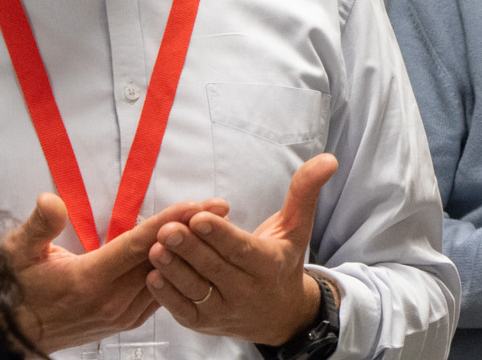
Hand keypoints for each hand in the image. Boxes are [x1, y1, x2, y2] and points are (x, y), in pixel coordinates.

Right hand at [4, 192, 229, 352]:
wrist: (9, 333)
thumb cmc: (14, 287)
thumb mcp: (16, 252)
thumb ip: (38, 226)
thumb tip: (51, 201)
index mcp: (89, 280)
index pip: (139, 245)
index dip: (170, 222)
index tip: (197, 204)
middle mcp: (111, 301)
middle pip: (161, 259)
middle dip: (192, 231)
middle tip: (220, 207)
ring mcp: (121, 314)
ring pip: (165, 277)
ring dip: (190, 251)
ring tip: (215, 224)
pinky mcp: (125, 320)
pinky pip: (159, 292)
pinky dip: (177, 270)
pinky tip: (192, 252)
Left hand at [146, 154, 338, 344]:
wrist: (280, 314)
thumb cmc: (283, 261)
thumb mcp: (297, 227)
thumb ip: (305, 191)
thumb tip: (328, 158)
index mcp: (269, 265)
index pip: (242, 250)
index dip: (221, 235)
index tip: (200, 217)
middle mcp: (247, 292)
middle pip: (215, 269)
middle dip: (190, 248)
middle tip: (168, 228)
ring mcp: (224, 312)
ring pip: (196, 290)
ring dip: (174, 270)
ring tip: (156, 247)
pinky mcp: (204, 323)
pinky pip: (183, 310)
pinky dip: (167, 295)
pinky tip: (153, 275)